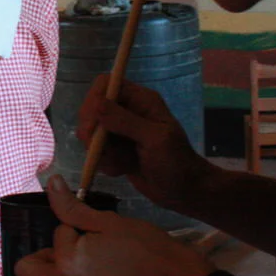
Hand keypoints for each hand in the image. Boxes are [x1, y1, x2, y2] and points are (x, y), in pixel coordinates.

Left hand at [15, 175, 215, 275]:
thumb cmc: (147, 249)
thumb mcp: (110, 222)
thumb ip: (72, 207)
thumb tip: (50, 183)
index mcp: (68, 263)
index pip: (55, 234)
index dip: (72, 227)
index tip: (94, 231)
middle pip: (25, 270)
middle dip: (42, 255)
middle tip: (68, 248)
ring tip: (62, 272)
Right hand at [77, 74, 211, 208]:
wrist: (184, 191)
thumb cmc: (176, 162)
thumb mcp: (154, 139)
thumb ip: (125, 121)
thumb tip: (96, 104)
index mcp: (140, 100)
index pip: (106, 84)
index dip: (93, 101)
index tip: (91, 126)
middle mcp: (128, 111)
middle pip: (92, 109)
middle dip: (93, 133)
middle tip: (100, 151)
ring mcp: (120, 131)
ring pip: (92, 134)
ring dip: (102, 153)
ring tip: (122, 164)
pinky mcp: (116, 150)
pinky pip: (98, 152)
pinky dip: (106, 164)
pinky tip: (123, 170)